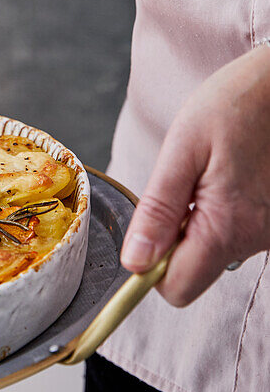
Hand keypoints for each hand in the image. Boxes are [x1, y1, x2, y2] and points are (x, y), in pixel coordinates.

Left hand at [121, 45, 269, 305]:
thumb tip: (135, 262)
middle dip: (174, 238)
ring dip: (198, 220)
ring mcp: (269, 232)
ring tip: (209, 172)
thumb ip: (158, 209)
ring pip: (215, 250)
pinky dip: (222, 211)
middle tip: (181, 186)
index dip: (151, 265)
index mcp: (227, 228)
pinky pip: (236, 232)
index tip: (148, 225)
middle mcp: (255, 240)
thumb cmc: (236, 103)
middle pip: (195, 270)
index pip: (177, 288)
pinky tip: (228, 173)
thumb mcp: (184, 148)